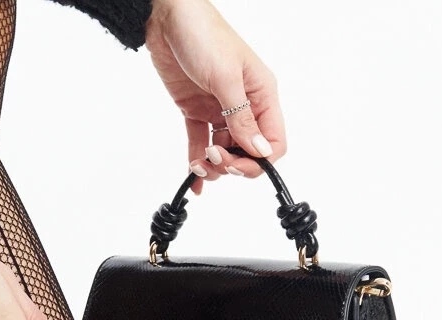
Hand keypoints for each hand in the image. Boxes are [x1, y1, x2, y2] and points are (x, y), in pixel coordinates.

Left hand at [145, 0, 285, 190]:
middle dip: (232, 164)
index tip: (236, 164)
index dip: (257, 161)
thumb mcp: (225, 78)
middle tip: (213, 159)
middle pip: (248, 151)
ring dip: (212, 166)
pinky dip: (196, 161)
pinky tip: (192, 179)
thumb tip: (259, 150)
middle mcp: (244, 105)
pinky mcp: (196, 110)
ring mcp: (219, 109)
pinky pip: (200, 143)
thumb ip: (241, 117)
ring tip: (197, 164)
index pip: (272, 141)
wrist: (169, 18)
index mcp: (261, 94)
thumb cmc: (204, 35)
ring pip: (223, 151)